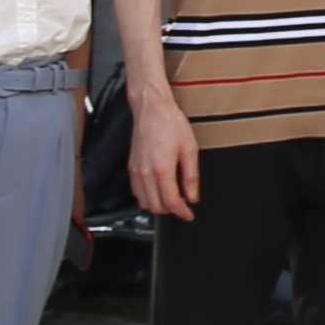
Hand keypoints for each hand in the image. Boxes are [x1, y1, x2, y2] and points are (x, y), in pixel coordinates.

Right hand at [126, 87, 201, 220]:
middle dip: (171, 210)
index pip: (171, 201)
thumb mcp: (190, 148)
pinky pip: (137, 192)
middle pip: (156, 206)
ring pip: (144, 202)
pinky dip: (147, 197)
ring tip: (173, 198)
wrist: (152, 110)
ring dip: (158, 205)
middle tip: (184, 205)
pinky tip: (158, 190)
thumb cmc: (171, 124)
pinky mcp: (131, 168)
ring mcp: (136, 171)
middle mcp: (145, 173)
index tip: (189, 214)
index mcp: (162, 169)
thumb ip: (191, 175)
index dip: (181, 212)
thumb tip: (193, 196)